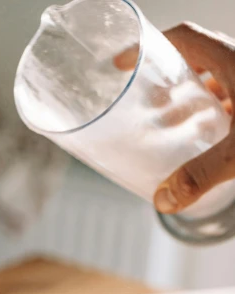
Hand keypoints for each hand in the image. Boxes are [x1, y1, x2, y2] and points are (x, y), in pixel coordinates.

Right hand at [115, 23, 234, 213]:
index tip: (122, 63)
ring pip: (217, 82)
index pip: (181, 39)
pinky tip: (211, 140)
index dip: (148, 47)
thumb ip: (202, 175)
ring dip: (192, 100)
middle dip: (166, 82)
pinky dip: (216, 115)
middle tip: (146, 107)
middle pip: (196, 61)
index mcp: (234, 61)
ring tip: (172, 127)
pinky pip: (234, 99)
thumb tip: (164, 201)